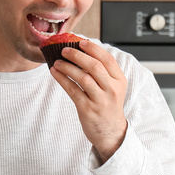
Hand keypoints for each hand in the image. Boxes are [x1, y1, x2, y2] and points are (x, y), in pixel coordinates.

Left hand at [49, 40, 127, 161]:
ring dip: (68, 67)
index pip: (107, 59)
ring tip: (57, 62)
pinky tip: (55, 73)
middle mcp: (112, 90)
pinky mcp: (87, 109)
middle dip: (78, 56)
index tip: (80, 42)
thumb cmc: (108, 106)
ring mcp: (100, 100)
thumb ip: (103, 72)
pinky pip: (73, 90)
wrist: (110, 132)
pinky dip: (62, 80)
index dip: (93, 49)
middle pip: (95, 66)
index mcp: (119, 81)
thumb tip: (82, 52)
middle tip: (64, 50)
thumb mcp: (113, 88)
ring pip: (83, 78)